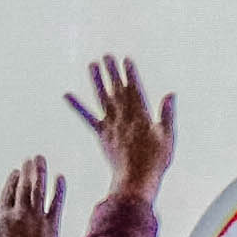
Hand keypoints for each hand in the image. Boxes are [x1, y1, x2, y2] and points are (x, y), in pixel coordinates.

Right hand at [0, 155, 62, 236]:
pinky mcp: (52, 225)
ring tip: (41, 160)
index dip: (13, 180)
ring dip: (40, 173)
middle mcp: (20, 214)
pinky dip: (59, 189)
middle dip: (28, 170)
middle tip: (32, 158)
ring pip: (39, 190)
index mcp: (4, 216)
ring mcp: (36, 219)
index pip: (9, 192)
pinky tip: (61, 177)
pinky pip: (56, 203)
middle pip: (24, 187)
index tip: (18, 171)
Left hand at [66, 54, 175, 198]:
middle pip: (117, 90)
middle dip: (112, 72)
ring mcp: (111, 126)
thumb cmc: (156, 162)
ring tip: (92, 65)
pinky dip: (77, 106)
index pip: (134, 90)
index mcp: (141, 116)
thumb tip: (170, 94)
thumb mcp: (167, 137)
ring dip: (97, 81)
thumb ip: (167, 114)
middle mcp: (124, 117)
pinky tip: (67, 95)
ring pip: (103, 99)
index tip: (125, 60)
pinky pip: (87, 118)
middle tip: (106, 55)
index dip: (130, 74)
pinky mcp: (101, 135)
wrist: (135, 181)